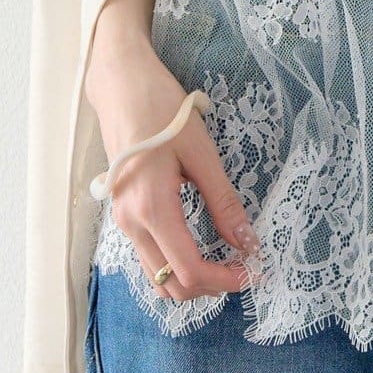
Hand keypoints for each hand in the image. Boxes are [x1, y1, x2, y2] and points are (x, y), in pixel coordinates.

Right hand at [85, 34, 261, 301]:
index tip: (251, 271)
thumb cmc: (162, 111)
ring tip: (224, 260)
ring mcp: (122, 221)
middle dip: (208, 286)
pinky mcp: (122, 213)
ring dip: (190, 279)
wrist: (120, 86)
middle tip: (241, 267)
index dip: (223, 281)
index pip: (188, 271)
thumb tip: (247, 241)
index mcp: (151, 209)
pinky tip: (199, 247)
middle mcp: (131, 224)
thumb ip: (223, 201)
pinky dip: (174, 264)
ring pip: (156, 276)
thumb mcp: (201, 152)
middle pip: (170, 284)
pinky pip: (149, 256)